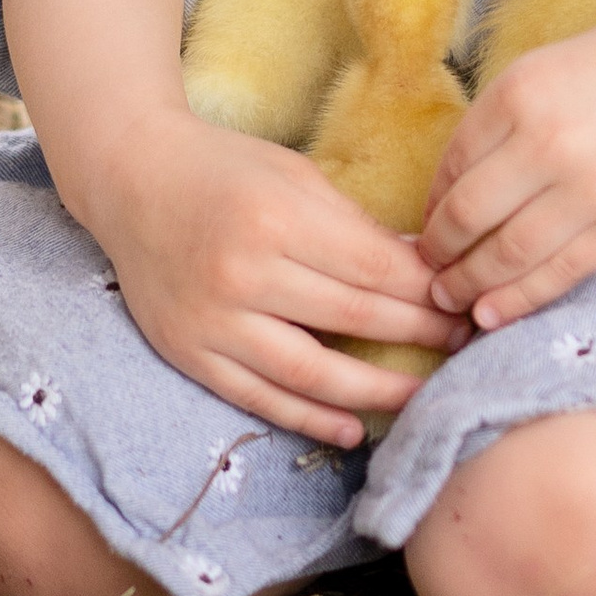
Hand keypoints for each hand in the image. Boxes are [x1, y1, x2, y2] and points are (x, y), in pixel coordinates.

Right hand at [84, 102, 466, 445]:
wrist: (131, 180)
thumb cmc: (224, 168)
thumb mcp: (295, 177)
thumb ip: (356, 227)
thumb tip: (426, 271)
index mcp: (277, 218)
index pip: (373, 270)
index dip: (427, 294)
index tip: (465, 304)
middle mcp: (243, 274)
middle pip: (352, 320)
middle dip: (417, 337)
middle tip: (463, 348)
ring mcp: (213, 321)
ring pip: (310, 374)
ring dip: (374, 392)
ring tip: (422, 400)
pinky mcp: (189, 354)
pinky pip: (259, 398)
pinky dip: (309, 418)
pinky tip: (351, 427)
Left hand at [418, 0, 595, 331]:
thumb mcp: (545, 70)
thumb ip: (498, 123)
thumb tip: (451, 191)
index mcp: (516, 95)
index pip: (450, 167)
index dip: (430, 208)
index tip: (424, 231)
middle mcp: (545, 141)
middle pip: (467, 217)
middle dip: (439, 255)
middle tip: (427, 276)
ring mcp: (589, 187)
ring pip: (507, 255)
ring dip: (470, 285)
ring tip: (451, 300)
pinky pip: (560, 273)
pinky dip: (519, 300)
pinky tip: (492, 314)